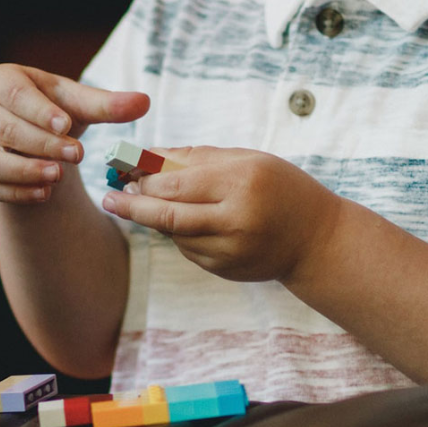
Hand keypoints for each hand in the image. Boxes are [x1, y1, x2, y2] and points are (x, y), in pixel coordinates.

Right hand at [0, 64, 149, 202]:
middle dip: (42, 143)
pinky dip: (16, 192)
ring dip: (24, 171)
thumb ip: (107, 105)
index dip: (40, 111)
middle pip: (5, 129)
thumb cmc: (53, 111)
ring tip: (57, 177)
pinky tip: (44, 194)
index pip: (15, 95)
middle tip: (76, 155)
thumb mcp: (78, 104)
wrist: (29, 136)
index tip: (66, 124)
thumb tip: (144, 102)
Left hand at [101, 147, 341, 282]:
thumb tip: (149, 156)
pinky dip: (178, 234)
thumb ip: (197, 157)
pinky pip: (188, 249)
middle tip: (110, 197)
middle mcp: (236, 220)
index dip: (144, 178)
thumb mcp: (248, 160)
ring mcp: (230, 250)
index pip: (176, 182)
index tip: (121, 170)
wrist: (317, 240)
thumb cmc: (282, 188)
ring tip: (144, 202)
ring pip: (173, 235)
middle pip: (166, 215)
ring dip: (154, 218)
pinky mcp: (225, 270)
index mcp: (242, 182)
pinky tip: (183, 220)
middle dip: (132, 205)